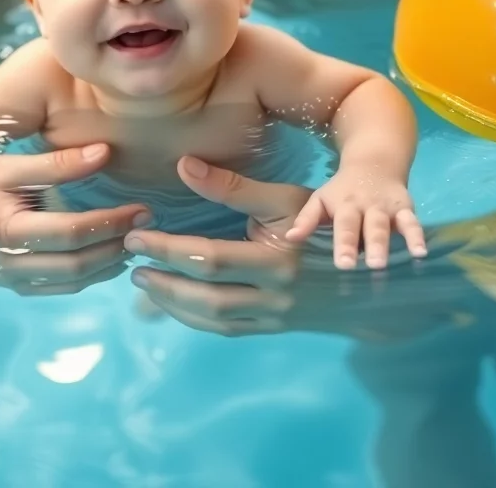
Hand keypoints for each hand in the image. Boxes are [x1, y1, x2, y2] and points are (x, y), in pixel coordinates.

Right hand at [0, 143, 151, 295]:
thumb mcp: (11, 165)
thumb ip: (58, 162)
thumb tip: (105, 151)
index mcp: (8, 232)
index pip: (73, 232)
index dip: (111, 222)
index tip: (142, 209)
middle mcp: (9, 264)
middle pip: (77, 264)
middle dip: (117, 245)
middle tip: (147, 226)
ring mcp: (12, 281)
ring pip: (72, 281)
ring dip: (109, 264)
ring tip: (136, 240)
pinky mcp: (17, 286)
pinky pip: (61, 287)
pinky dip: (91, 275)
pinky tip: (111, 256)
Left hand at [124, 156, 313, 334]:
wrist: (364, 276)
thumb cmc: (318, 226)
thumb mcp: (284, 198)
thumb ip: (232, 186)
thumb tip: (183, 165)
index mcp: (277, 259)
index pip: (209, 259)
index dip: (167, 249)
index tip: (136, 237)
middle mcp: (275, 295)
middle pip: (206, 296)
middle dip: (162, 281)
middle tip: (131, 264)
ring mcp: (273, 318)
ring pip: (212, 319)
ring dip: (171, 303)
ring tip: (143, 281)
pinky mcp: (271, 329)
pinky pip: (224, 329)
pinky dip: (192, 317)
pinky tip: (171, 300)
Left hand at [285, 163, 426, 269]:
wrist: (374, 162)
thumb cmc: (342, 189)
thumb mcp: (321, 199)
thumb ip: (307, 219)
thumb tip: (290, 238)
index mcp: (345, 205)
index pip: (344, 225)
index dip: (345, 244)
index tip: (344, 265)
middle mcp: (367, 206)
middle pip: (370, 226)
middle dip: (372, 246)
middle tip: (372, 267)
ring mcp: (388, 208)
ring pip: (391, 225)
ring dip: (393, 243)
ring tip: (394, 262)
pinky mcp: (406, 209)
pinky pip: (413, 223)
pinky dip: (418, 237)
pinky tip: (421, 253)